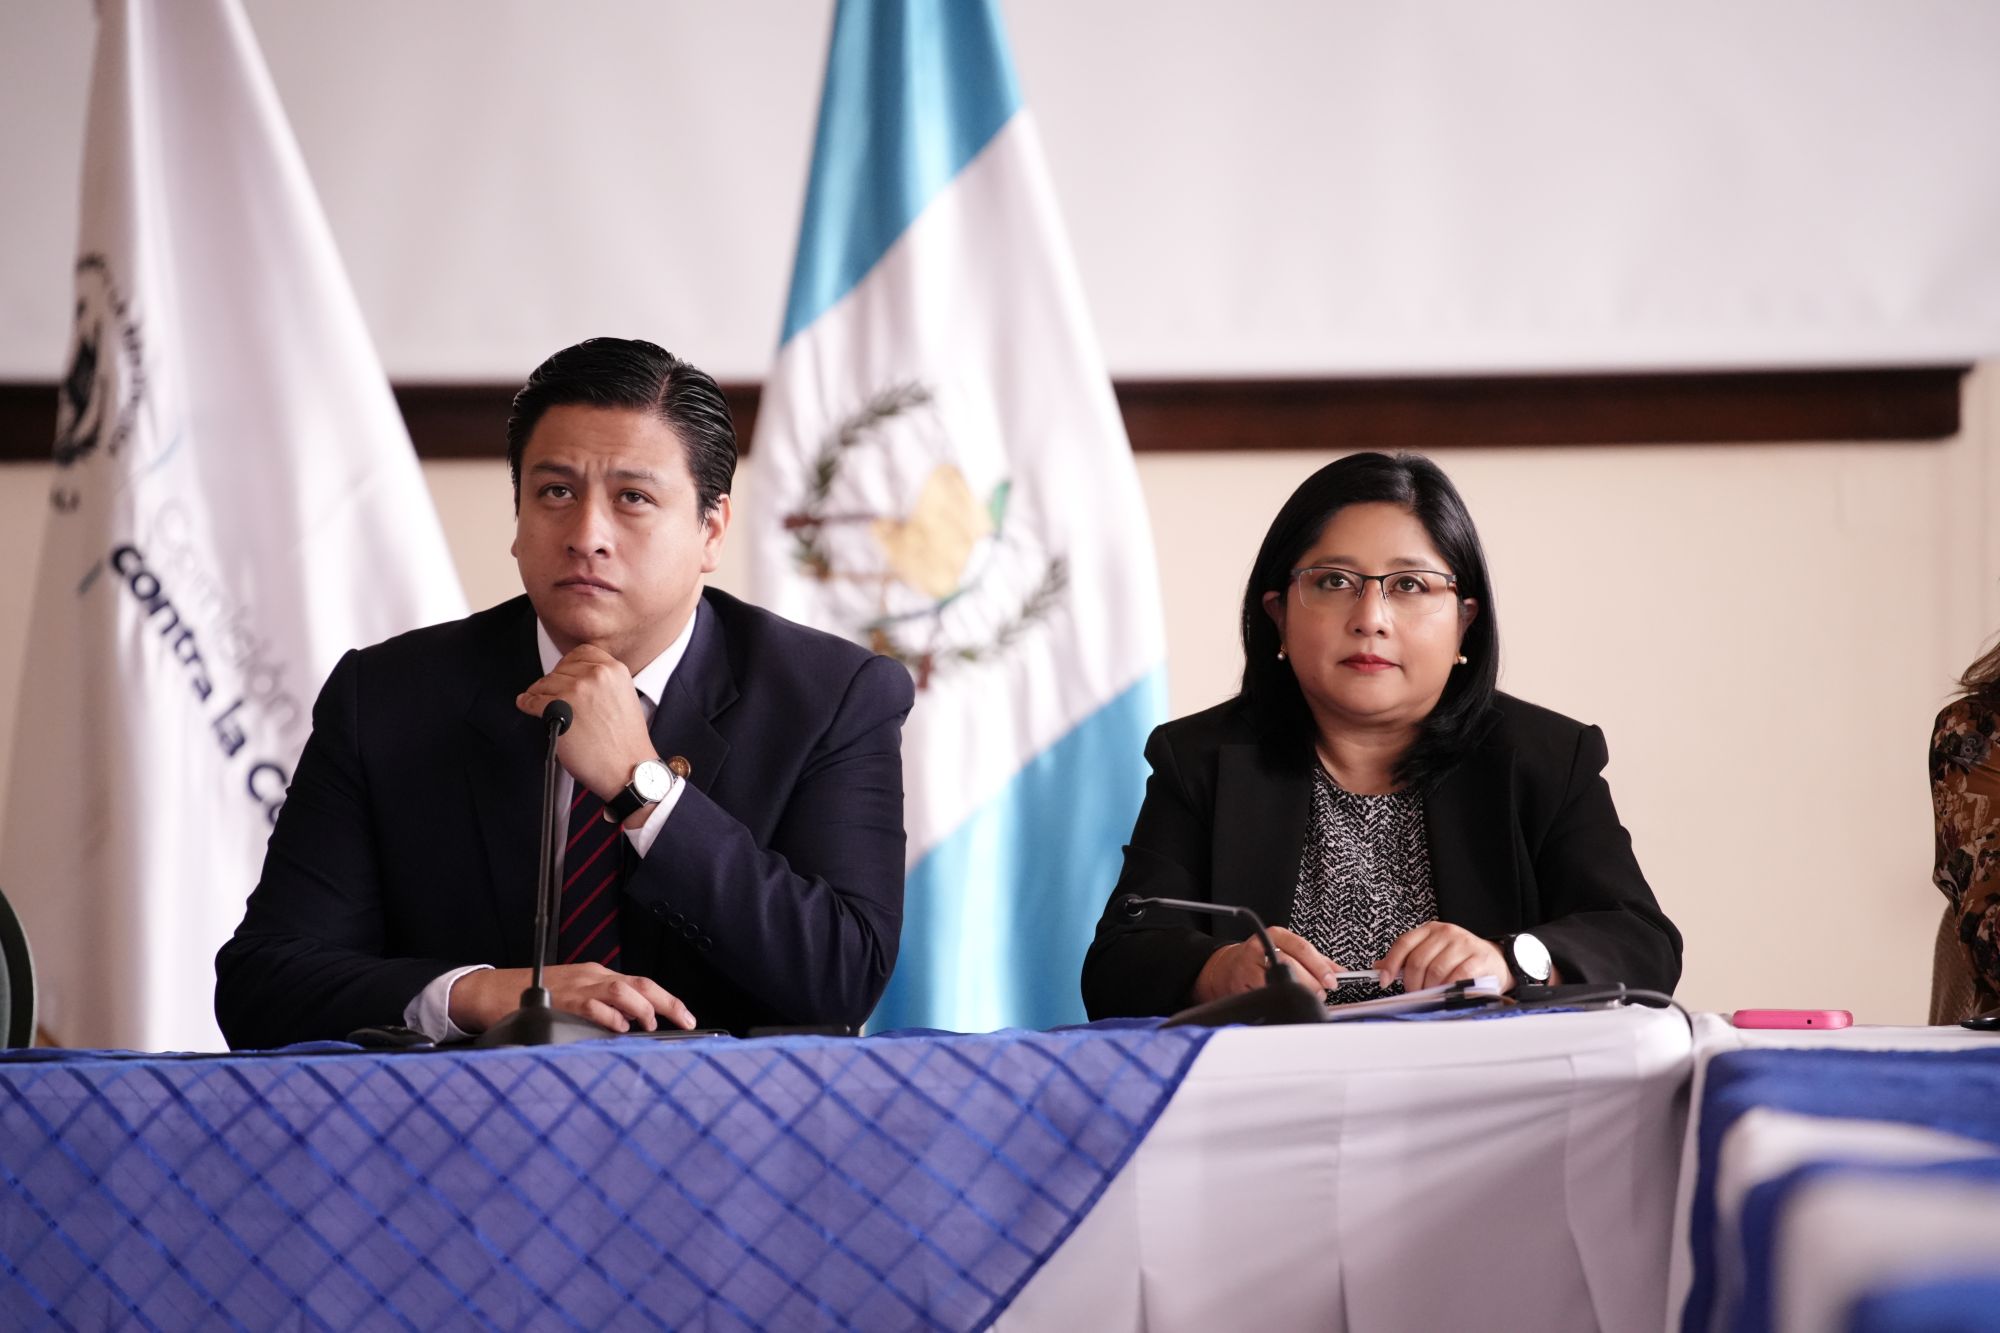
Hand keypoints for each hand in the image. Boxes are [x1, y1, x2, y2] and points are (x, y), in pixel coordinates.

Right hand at [450, 964, 696, 1033]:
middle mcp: (592, 978)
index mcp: (597, 977)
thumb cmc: (531, 997)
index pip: (642, 984)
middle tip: (685, 1021)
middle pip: (640, 983)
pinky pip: (591, 1005)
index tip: (687, 1019)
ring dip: (643, 1008)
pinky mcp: (560, 1001)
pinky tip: (619, 1028)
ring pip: (622, 989)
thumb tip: (630, 1031)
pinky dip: (609, 1016)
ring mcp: (577, 988)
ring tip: (650, 1026)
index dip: (669, 1001)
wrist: (490, 992)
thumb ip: (600, 1010)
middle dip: (668, 1003)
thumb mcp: (573, 997)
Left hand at [516, 644, 656, 803]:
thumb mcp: (625, 698)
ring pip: (544, 683)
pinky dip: (526, 703)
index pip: (582, 653)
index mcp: (614, 670)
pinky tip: (527, 705)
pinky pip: (532, 700)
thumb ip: (604, 682)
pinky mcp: (558, 707)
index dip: (569, 664)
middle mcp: (595, 675)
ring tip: (538, 701)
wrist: (628, 769)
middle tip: (553, 693)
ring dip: (539, 693)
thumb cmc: (627, 743)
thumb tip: (578, 679)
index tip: (564, 672)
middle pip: (560, 668)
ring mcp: (576, 690)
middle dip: (554, 681)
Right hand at [1191, 926, 1344, 1003]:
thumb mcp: (1288, 949)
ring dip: (1297, 994)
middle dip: (1311, 983)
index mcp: (1275, 934)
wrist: (1227, 967)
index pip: (1302, 948)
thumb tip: (1339, 972)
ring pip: (1279, 983)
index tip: (1332, 980)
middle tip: (1321, 992)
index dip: (1320, 966)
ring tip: (1304, 997)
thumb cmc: (1262, 958)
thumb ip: (1316, 960)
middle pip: (1292, 966)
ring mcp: (1248, 967)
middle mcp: (1260, 947)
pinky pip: (1266, 996)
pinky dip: (1280, 1001)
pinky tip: (1285, 1001)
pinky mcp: (1241, 985)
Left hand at [1375, 922, 1510, 992]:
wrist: (1497, 961)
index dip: (1391, 964)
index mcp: (1431, 930)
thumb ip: (1408, 959)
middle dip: (1412, 983)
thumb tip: (1379, 968)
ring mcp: (1463, 944)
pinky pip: (1456, 976)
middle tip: (1414, 994)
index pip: (1404, 943)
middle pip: (1418, 960)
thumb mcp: (1433, 953)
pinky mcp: (1479, 958)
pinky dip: (1448, 989)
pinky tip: (1447, 993)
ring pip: (1435, 970)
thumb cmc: (1461, 959)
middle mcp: (1446, 933)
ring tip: (1431, 995)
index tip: (1384, 981)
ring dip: (1429, 989)